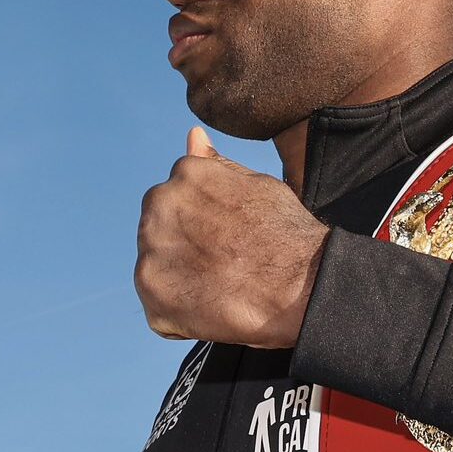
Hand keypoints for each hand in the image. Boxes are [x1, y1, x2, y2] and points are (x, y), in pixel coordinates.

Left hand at [135, 128, 329, 347]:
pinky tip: (212, 308)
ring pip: (157, 268)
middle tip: (224, 265)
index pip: (176, 201)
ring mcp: (151, 250)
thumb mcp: (255, 184)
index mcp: (183, 175)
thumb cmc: (286, 235)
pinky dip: (180, 315)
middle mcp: (158, 207)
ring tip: (220, 286)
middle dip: (184, 249)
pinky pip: (158, 307)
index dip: (202, 226)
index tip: (225, 239)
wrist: (301, 285)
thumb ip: (215, 165)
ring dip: (181, 281)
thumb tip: (192, 136)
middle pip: (160, 231)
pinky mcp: (151, 292)